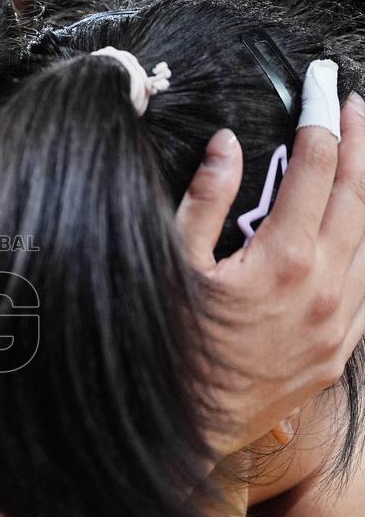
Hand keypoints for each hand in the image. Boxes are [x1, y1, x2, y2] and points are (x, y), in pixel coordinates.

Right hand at [175, 92, 364, 454]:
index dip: (322, 120)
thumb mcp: (173, 266)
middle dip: (360, 141)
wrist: (186, 428)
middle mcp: (326, 288)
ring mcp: (339, 324)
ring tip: (363, 156)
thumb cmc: (171, 346)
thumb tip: (228, 146)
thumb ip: (204, 201)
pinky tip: (357, 232)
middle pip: (360, 195)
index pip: (317, 168)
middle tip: (355, 104)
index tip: (322, 87)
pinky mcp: (338, 352)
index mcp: (285, 260)